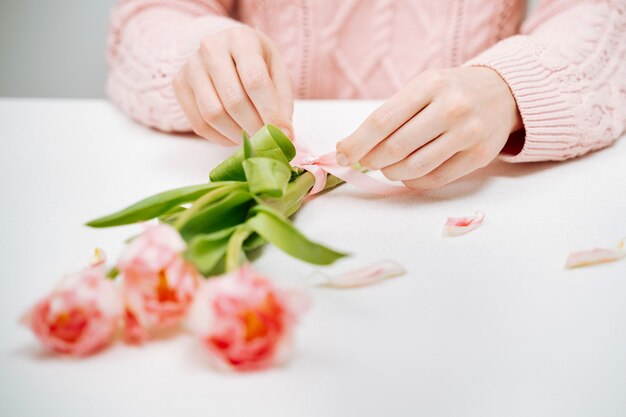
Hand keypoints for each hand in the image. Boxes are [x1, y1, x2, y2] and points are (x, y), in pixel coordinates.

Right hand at [173, 26, 293, 145]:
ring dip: (237, 135)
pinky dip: (221, 138)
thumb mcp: (277, 72)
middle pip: (233, 100)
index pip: (255, 80)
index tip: (283, 133)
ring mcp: (191, 66)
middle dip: (254, 127)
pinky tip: (235, 136)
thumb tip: (284, 135)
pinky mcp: (179, 84)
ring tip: (253, 138)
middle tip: (268, 140)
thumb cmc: (257, 63)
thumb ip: (282, 102)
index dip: (270, 112)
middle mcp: (211, 48)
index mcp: (241, 39)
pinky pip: (199, 123)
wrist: (225, 51)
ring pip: (213, 114)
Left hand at [336, 67, 522, 188]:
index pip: (382, 121)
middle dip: (372, 160)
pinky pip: (435, 179)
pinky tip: (409, 173)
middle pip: (395, 148)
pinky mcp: (479, 156)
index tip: (342, 154)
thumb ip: (390, 115)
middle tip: (366, 162)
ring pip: (414, 168)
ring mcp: (468, 133)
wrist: (501, 92)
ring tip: (388, 166)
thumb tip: (350, 149)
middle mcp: (451, 107)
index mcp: (429, 85)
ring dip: (391, 172)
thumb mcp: (421, 89)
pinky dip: (413, 181)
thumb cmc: (449, 92)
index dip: (357, 143)